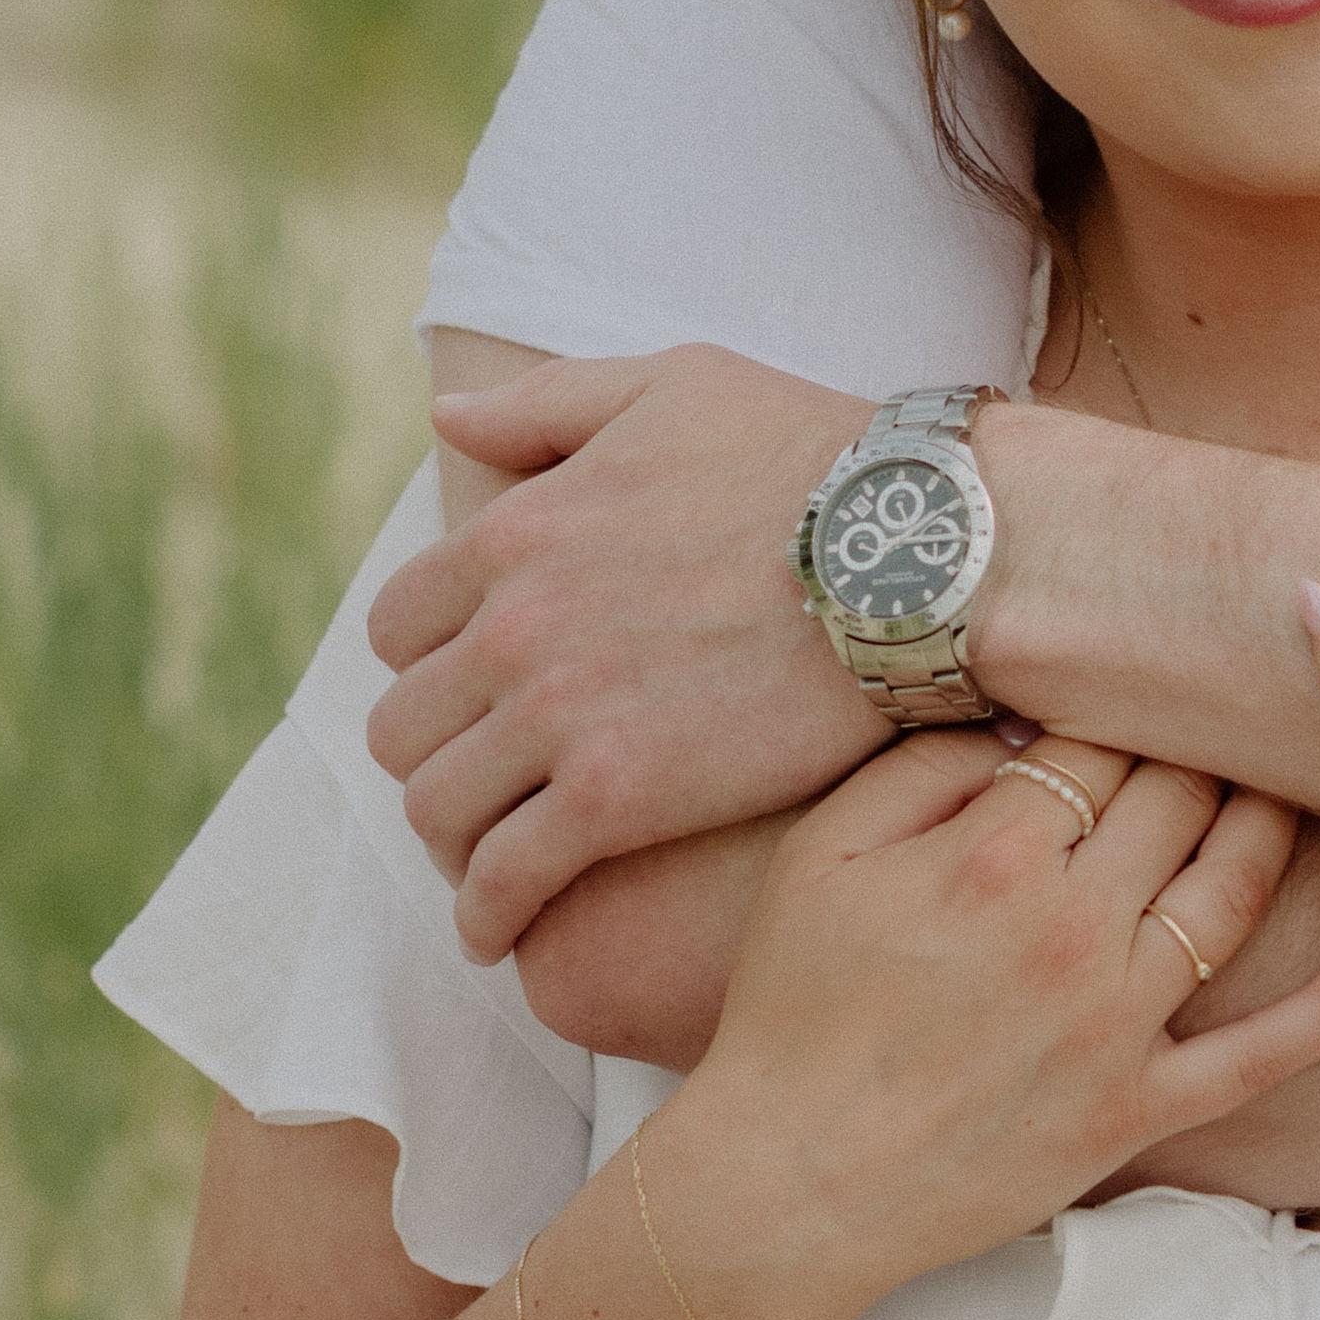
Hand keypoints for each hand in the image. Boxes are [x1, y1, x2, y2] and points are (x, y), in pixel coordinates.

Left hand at [368, 349, 876, 953]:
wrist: (919, 557)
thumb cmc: (813, 459)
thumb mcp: (673, 386)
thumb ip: (545, 406)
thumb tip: (446, 415)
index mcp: (515, 532)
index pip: (400, 627)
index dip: (427, 669)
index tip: (470, 700)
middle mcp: (513, 627)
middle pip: (405, 727)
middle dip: (436, 759)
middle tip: (485, 788)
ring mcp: (559, 717)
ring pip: (437, 808)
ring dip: (454, 842)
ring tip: (490, 864)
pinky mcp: (616, 799)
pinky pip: (504, 878)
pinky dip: (487, 914)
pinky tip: (502, 932)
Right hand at [670, 730, 1319, 1314]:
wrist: (787, 1184)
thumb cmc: (791, 1015)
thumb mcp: (821, 857)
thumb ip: (925, 771)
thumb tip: (1022, 731)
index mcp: (995, 854)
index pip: (1095, 746)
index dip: (1116, 712)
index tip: (1133, 695)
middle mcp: (1074, 928)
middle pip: (1176, 801)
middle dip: (1197, 751)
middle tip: (1224, 719)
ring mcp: (1119, 1024)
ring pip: (1234, 892)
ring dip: (1272, 824)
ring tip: (1297, 781)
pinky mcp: (1143, 1109)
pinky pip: (1269, 1052)